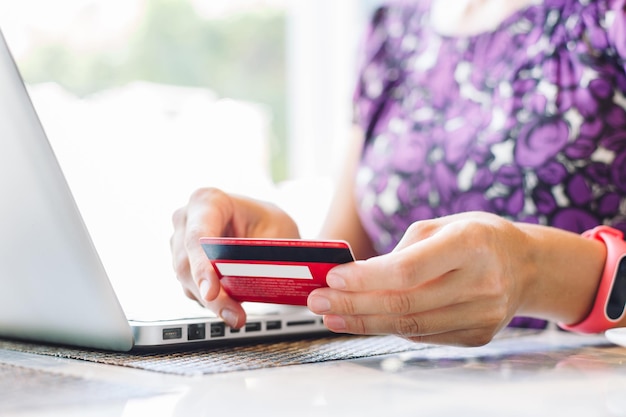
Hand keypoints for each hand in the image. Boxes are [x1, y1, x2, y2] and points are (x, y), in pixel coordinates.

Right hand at [170, 187, 299, 326]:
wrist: (268, 229)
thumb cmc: (270, 223)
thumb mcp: (276, 232)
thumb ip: (263, 253)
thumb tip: (260, 278)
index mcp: (208, 201)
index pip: (198, 236)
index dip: (202, 265)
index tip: (211, 291)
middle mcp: (187, 220)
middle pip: (187, 263)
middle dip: (210, 294)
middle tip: (233, 315)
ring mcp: (181, 244)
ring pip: (186, 280)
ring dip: (212, 303)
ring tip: (237, 316)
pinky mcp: (186, 266)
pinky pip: (192, 289)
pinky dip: (211, 303)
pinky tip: (231, 308)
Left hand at [307, 212, 532, 345]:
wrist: (526, 265)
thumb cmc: (476, 237)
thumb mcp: (441, 225)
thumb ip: (401, 251)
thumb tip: (356, 277)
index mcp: (471, 244)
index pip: (408, 270)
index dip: (365, 278)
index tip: (332, 277)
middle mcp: (481, 283)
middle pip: (404, 304)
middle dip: (353, 304)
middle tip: (318, 301)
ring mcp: (483, 315)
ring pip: (410, 327)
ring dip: (363, 322)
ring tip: (331, 315)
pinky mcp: (478, 335)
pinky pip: (423, 336)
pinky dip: (389, 328)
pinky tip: (364, 321)